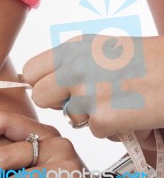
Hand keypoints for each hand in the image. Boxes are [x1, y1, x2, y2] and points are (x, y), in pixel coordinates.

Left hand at [23, 35, 163, 142]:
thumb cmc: (147, 60)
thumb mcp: (101, 49)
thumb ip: (69, 63)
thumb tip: (40, 85)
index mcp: (74, 47)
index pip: (30, 71)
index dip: (40, 84)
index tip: (53, 89)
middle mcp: (76, 67)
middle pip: (40, 97)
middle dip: (58, 104)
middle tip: (83, 100)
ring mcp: (88, 92)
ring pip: (69, 117)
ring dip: (89, 116)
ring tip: (117, 101)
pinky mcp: (104, 118)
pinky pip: (95, 131)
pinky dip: (111, 127)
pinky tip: (130, 112)